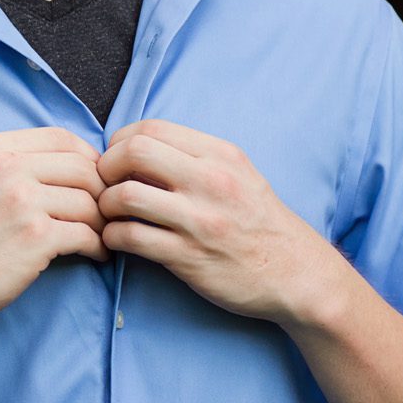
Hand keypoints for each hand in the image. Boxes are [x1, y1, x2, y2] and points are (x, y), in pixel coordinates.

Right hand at [0, 127, 108, 337]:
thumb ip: (11, 163)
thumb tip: (75, 162)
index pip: (61, 137)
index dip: (88, 158)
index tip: (93, 182)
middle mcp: (6, 166)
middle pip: (83, 168)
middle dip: (100, 193)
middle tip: (103, 215)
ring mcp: (21, 201)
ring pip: (90, 203)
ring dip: (100, 223)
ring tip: (98, 237)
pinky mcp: (34, 238)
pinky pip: (87, 235)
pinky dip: (97, 247)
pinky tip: (94, 255)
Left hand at [94, 118, 347, 326]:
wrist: (298, 274)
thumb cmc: (260, 222)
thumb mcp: (238, 173)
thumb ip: (195, 157)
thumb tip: (137, 147)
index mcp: (220, 155)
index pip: (151, 129)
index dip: (120, 142)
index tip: (116, 160)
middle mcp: (211, 182)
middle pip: (133, 153)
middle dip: (106, 167)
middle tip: (105, 185)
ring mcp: (200, 221)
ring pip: (127, 196)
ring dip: (106, 205)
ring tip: (110, 214)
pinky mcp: (189, 258)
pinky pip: (132, 238)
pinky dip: (113, 237)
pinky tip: (117, 240)